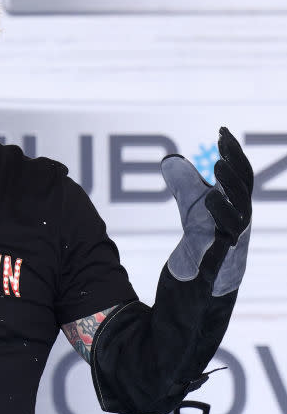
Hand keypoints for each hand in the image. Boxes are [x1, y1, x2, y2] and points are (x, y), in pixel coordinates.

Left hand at [161, 127, 252, 296]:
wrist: (202, 282)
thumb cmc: (203, 243)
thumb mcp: (191, 208)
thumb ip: (184, 185)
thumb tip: (169, 160)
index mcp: (236, 202)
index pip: (239, 173)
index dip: (232, 152)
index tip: (221, 131)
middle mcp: (241, 216)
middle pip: (245, 185)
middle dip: (235, 162)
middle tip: (222, 143)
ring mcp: (236, 235)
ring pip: (242, 205)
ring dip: (230, 183)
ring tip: (217, 164)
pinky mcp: (226, 253)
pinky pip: (230, 231)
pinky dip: (222, 213)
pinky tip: (210, 198)